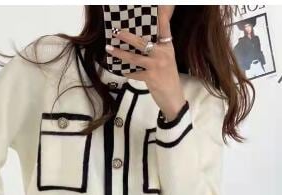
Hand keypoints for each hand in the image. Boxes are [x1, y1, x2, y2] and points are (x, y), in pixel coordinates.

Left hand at [104, 5, 185, 120]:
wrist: (173, 98)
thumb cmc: (168, 78)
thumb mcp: (166, 60)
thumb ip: (156, 49)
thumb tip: (140, 40)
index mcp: (168, 47)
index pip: (165, 27)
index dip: (161, 15)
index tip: (158, 5)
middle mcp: (163, 53)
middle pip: (142, 41)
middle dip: (126, 36)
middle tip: (115, 31)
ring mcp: (156, 66)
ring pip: (134, 57)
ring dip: (119, 53)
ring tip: (109, 48)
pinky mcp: (150, 78)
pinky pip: (133, 73)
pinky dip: (126, 72)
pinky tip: (120, 70)